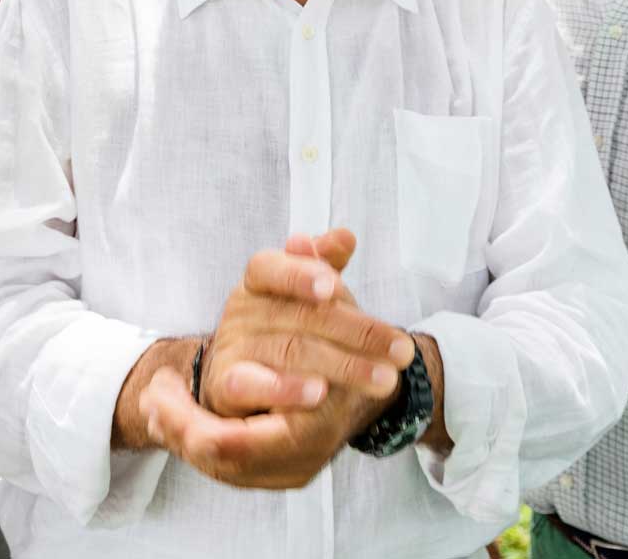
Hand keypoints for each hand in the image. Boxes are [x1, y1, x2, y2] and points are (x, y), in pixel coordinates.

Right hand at [136, 229, 411, 489]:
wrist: (252, 386)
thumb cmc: (288, 331)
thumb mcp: (310, 297)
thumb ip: (325, 267)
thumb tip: (345, 236)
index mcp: (259, 281)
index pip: (270, 267)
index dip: (300, 274)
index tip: (333, 287)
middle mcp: (241, 311)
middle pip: (298, 316)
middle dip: (358, 333)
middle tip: (401, 352)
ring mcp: (231, 348)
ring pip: (289, 352)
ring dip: (343, 366)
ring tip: (384, 378)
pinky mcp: (226, 387)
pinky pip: (251, 386)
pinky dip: (285, 389)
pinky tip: (319, 392)